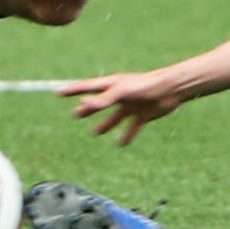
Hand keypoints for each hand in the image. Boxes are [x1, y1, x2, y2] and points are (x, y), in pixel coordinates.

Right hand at [61, 70, 184, 145]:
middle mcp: (120, 95)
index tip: (59, 93)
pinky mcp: (142, 115)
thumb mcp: (120, 92)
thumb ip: (102, 99)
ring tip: (95, 133)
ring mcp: (131, 105)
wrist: (170, 90)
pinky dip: (126, 135)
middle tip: (75, 115)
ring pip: (115, 117)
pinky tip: (121, 144)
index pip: (88, 87)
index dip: (73, 90)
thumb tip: (82, 104)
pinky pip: (132, 128)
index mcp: (113, 85)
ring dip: (106, 125)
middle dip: (88, 108)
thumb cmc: (145, 86)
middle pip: (100, 103)